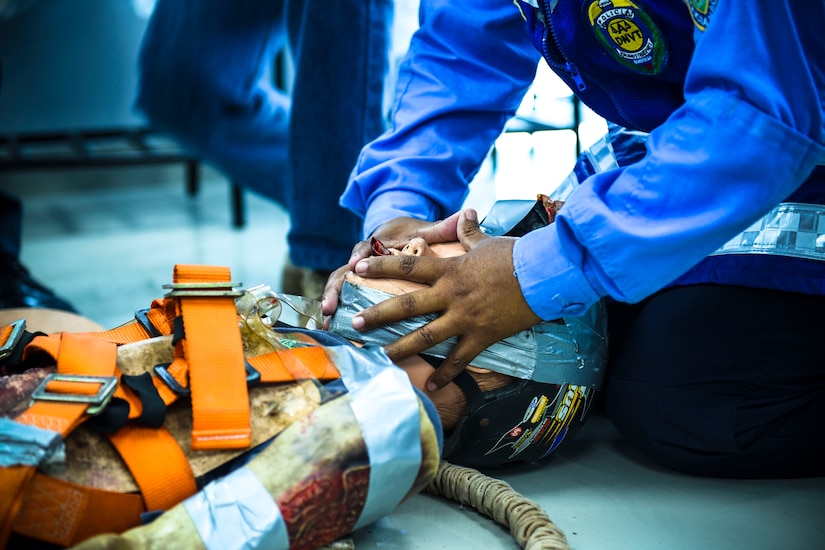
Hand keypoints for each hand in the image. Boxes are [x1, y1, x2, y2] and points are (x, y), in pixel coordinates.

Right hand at [320, 213, 463, 326]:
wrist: (402, 233)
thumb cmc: (415, 234)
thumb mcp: (428, 230)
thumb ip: (444, 227)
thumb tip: (467, 214)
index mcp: (378, 243)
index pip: (364, 247)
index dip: (359, 256)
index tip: (356, 265)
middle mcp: (363, 258)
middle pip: (344, 272)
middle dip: (336, 289)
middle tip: (331, 306)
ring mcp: (358, 274)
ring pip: (340, 286)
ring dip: (333, 302)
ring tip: (329, 321)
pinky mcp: (358, 286)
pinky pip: (344, 298)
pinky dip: (337, 311)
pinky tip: (333, 327)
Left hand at [350, 209, 541, 389]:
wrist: (543, 274)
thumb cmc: (515, 256)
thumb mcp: (487, 242)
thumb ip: (469, 233)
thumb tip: (465, 213)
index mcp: (449, 270)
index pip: (406, 266)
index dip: (380, 267)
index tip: (357, 268)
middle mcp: (451, 295)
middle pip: (406, 306)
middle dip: (378, 315)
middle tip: (355, 324)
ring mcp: (465, 317)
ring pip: (426, 337)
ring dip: (401, 348)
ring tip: (382, 357)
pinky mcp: (482, 336)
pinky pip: (460, 359)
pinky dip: (446, 374)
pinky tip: (433, 386)